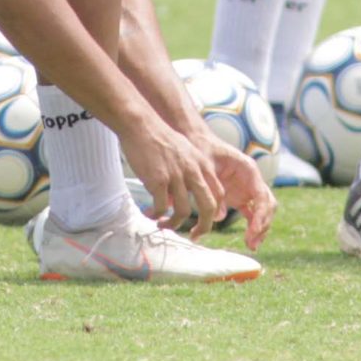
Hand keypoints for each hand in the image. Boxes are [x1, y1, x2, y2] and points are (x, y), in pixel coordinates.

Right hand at [120, 118, 227, 235]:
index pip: (218, 194)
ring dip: (174, 224)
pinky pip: (162, 207)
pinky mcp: (159, 180)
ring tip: (162, 225)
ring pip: (184, 212)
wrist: (142, 125)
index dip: (214, 211)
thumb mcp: (186, 151)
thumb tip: (188, 192)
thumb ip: (191, 170)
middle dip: (204, 227)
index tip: (203, 221)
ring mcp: (177, 177)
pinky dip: (157, 215)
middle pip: (208, 207)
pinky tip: (150, 214)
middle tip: (194, 236)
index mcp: (202, 164)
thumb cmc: (160, 138)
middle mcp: (194, 172)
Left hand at [197, 139, 275, 249]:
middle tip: (252, 242)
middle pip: (268, 204)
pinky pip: (252, 214)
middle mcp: (252, 180)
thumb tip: (220, 216)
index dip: (261, 214)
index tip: (254, 230)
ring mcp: (248, 189)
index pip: (262, 195)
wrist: (197, 142)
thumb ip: (214, 188)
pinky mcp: (240, 197)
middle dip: (263, 224)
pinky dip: (253, 227)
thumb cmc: (202, 150)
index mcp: (248, 169)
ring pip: (263, 211)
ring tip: (252, 245)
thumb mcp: (206, 166)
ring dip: (260, 228)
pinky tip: (249, 240)